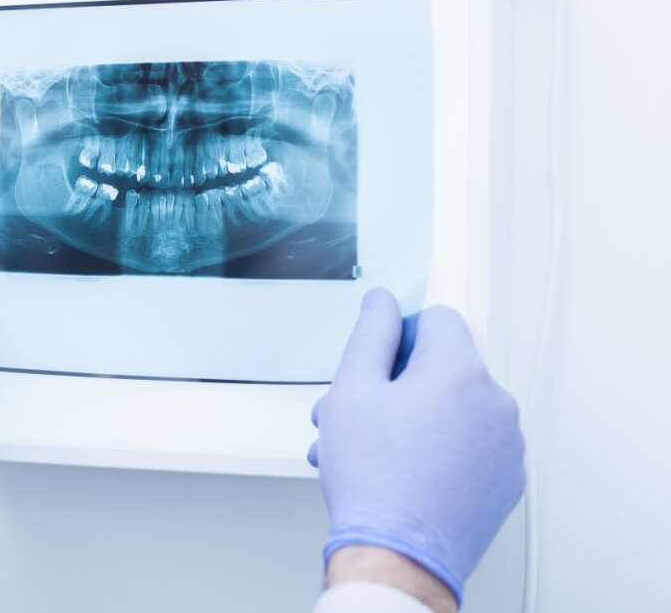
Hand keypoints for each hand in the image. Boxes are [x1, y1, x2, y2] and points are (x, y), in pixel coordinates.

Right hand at [309, 288, 524, 605]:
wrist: (398, 554)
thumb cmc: (374, 481)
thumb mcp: (351, 390)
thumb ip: (371, 333)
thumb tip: (382, 303)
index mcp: (459, 370)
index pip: (436, 318)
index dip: (399, 335)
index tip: (380, 361)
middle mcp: (495, 401)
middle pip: (445, 366)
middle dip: (400, 382)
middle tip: (365, 411)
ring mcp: (507, 443)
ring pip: (456, 407)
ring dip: (418, 417)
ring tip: (376, 448)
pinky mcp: (507, 478)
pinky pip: (473, 443)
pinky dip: (443, 447)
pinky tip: (405, 469)